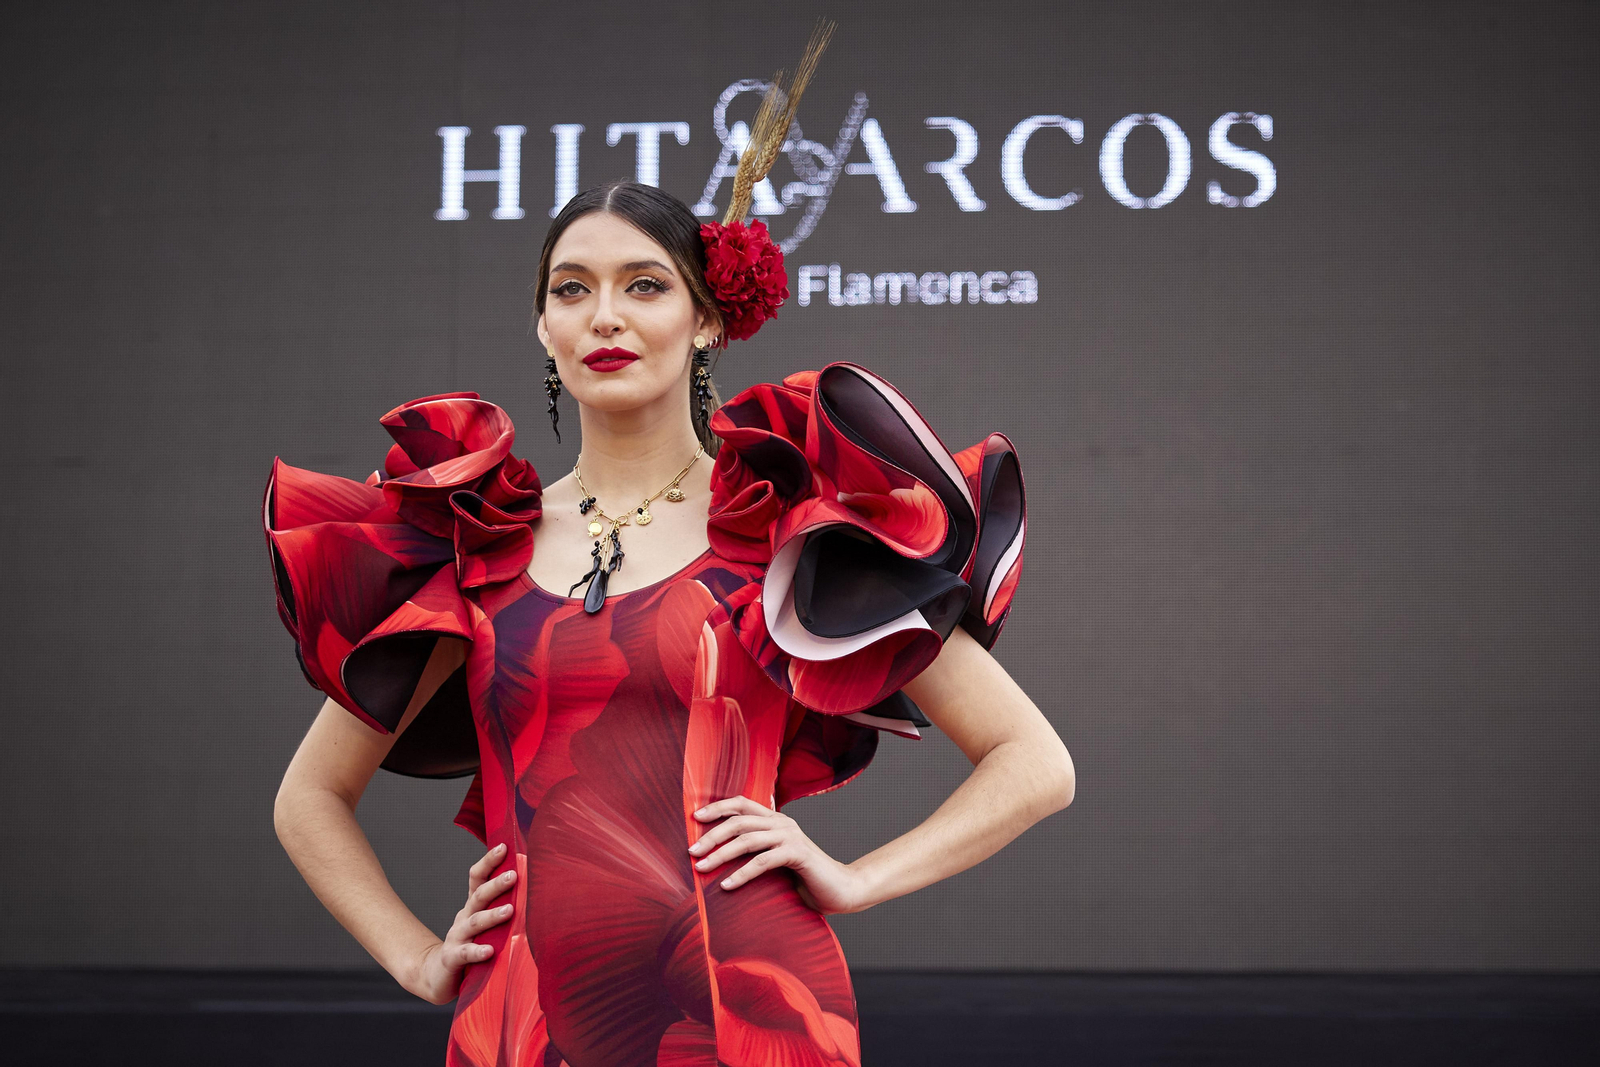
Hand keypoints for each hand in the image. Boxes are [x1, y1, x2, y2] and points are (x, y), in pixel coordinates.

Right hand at [408, 842, 517, 1004]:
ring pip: (474, 923)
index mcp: (473, 906)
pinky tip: (490, 951)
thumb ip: (503, 910)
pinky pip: (465, 954)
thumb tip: (537, 892)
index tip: (504, 846)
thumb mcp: (486, 925)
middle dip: (496, 884)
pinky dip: (477, 951)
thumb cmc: (471, 945)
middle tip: (513, 875)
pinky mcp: (453, 959)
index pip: (478, 878)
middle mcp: (464, 917)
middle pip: (478, 896)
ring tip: (509, 910)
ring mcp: (457, 937)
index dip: (489, 862)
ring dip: (491, 916)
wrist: (437, 975)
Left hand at [689, 795, 871, 914]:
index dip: (718, 807)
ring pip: (747, 839)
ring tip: (700, 868)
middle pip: (739, 821)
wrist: (842, 890)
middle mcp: (783, 823)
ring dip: (720, 854)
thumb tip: (717, 857)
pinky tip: (726, 886)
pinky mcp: (798, 854)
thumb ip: (756, 853)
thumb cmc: (805, 879)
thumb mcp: (775, 861)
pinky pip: (762, 861)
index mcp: (776, 820)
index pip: (742, 804)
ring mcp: (791, 837)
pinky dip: (741, 874)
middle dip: (711, 835)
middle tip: (692, 851)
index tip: (695, 817)